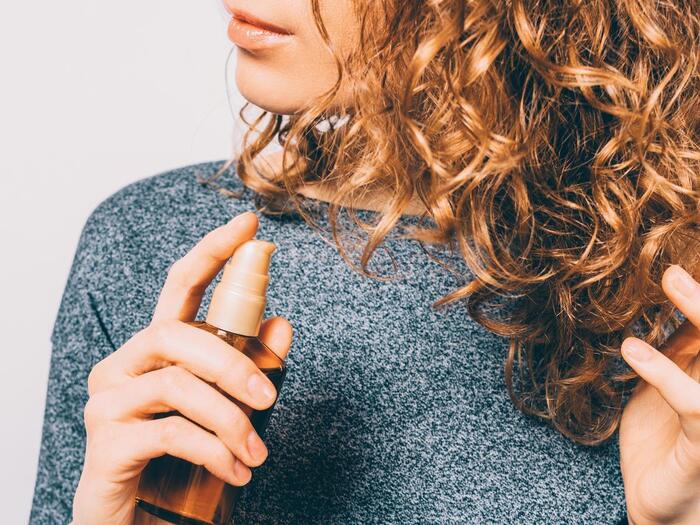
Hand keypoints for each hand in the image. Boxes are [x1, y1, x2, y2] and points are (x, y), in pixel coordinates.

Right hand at [71, 211, 293, 524]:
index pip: (179, 285)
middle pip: (177, 333)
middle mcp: (123, 365)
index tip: (249, 223)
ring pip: (178, 384)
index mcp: (154, 351)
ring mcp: (108, 402)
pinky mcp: (105, 443)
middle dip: (236, 362)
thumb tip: (282, 323)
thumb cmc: (180, 459)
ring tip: (259, 454)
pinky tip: (238, 471)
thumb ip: (251, 366)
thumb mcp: (226, 408)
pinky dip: (215, 450)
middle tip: (272, 398)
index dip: (213, 251)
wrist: (137, 523)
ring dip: (231, 419)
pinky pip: (171, 433)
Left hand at [619, 264, 699, 524]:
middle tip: (678, 258)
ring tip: (669, 279)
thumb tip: (675, 291)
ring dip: (699, 314)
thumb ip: (679, 345)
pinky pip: (695, 402)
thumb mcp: (667, 381)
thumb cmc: (665, 441)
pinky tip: (632, 348)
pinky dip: (663, 370)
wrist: (659, 502)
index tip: (682, 255)